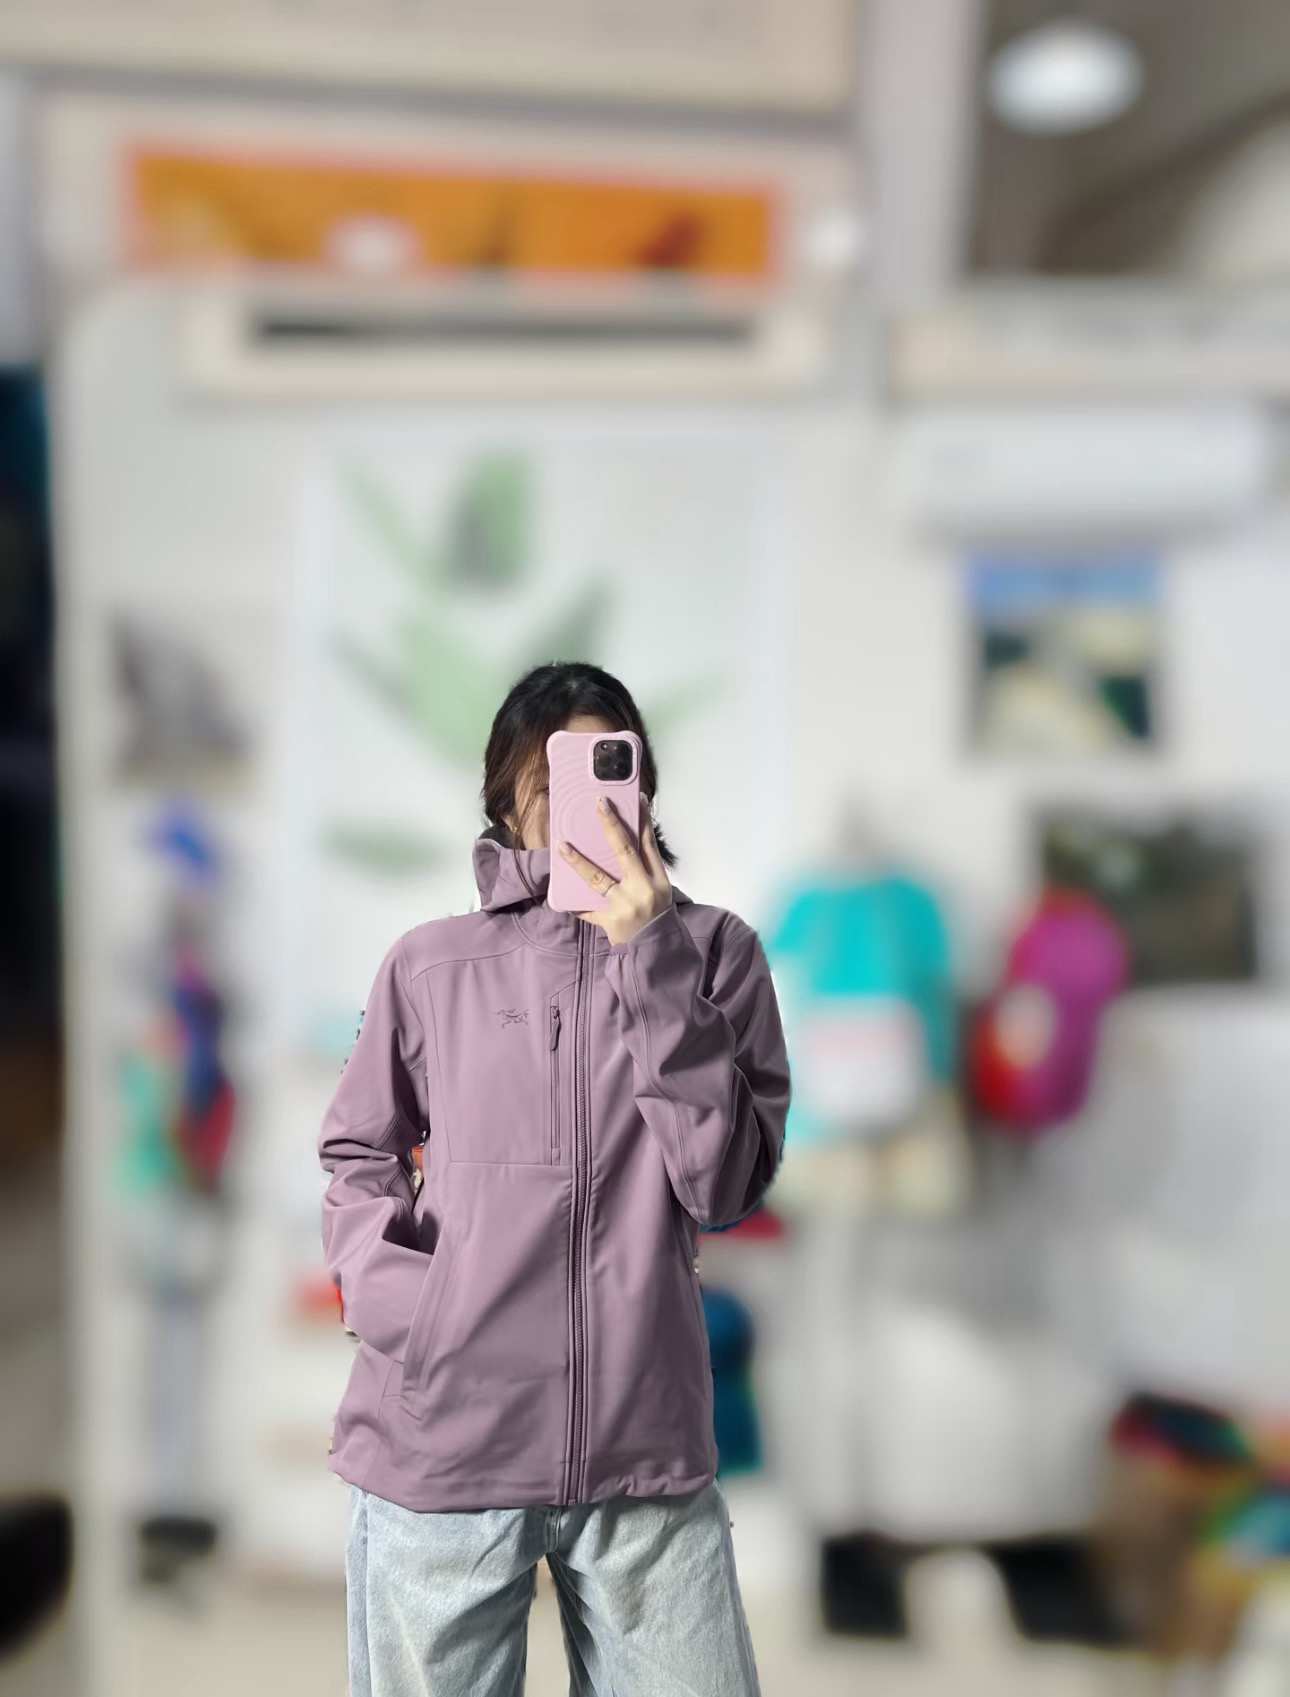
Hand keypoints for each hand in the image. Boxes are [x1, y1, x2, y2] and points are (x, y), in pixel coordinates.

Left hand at [557, 796, 672, 946]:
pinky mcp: (609, 922)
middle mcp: (642, 889)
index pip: (649, 844)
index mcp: (658, 879)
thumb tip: (628, 835)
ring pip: (598, 878)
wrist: (657, 949)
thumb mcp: (660, 888)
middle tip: (599, 804)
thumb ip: (645, 866)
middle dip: (611, 826)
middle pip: (624, 852)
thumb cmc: (657, 914)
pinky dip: (573, 903)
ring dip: (578, 861)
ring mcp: (624, 906)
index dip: (643, 820)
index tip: (635, 799)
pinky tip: (558, 894)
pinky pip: (586, 910)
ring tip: (561, 845)